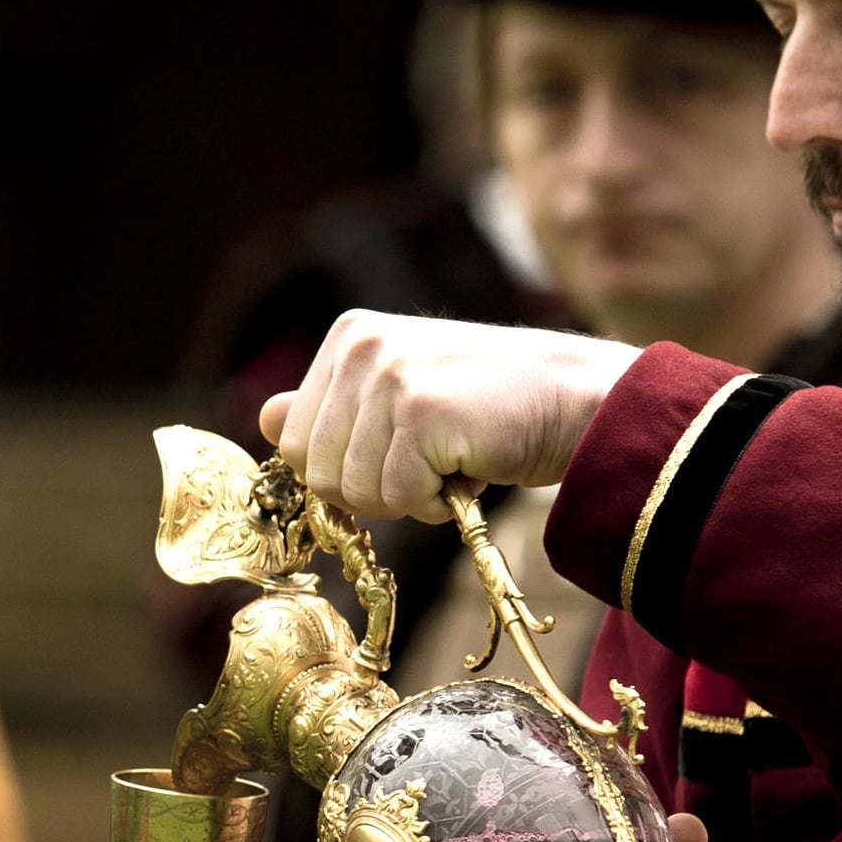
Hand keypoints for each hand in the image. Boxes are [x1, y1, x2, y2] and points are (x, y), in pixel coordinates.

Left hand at [257, 311, 640, 523]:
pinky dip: (436, 505)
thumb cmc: (492, 406)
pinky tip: (470, 468)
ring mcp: (390, 375)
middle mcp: (361, 346)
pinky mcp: (421, 411)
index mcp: (349, 337)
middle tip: (429, 464)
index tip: (400, 454)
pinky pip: (399, 498)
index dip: (344, 471)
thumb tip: (262, 418)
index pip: (292, 441)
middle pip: (315, 473)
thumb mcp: (403, 395)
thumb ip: (332, 408)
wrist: (579, 400)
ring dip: (407, 499)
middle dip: (373, 490)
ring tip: (452, 460)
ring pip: (354, 492)